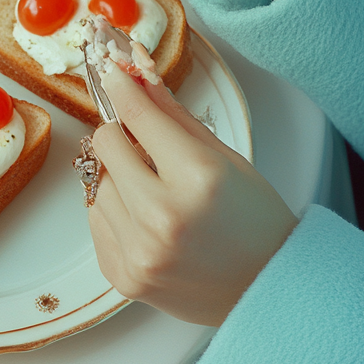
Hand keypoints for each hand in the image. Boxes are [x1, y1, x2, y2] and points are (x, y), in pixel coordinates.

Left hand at [88, 64, 297, 325]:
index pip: (137, 115)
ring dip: (119, 177)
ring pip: (96, 182)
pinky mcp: (123, 276)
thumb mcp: (223, 156)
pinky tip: (147, 220)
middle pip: (105, 144)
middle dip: (120, 134)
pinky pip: (96, 219)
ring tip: (154, 191)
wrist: (267, 289)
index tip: (113, 74)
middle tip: (143, 144)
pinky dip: (115, 211)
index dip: (121, 87)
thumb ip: (173, 115)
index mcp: (197, 177)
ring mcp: (139, 252)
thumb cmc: (253, 219)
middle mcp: (163, 216)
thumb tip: (136, 76)